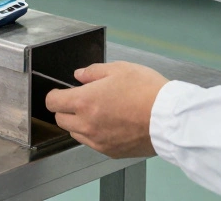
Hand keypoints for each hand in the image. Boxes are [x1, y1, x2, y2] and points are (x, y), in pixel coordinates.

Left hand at [45, 62, 168, 157]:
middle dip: (66, 109)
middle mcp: (87, 124)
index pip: (53, 102)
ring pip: (75, 133)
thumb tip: (80, 75)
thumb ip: (93, 71)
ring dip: (79, 123)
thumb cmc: (147, 92)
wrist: (168, 118)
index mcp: (84, 101)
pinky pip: (93, 143)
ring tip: (99, 111)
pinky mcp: (110, 152)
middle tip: (82, 100)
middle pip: (61, 120)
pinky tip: (110, 124)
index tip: (61, 92)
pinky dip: (95, 134)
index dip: (55, 95)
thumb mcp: (119, 69)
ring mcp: (98, 141)